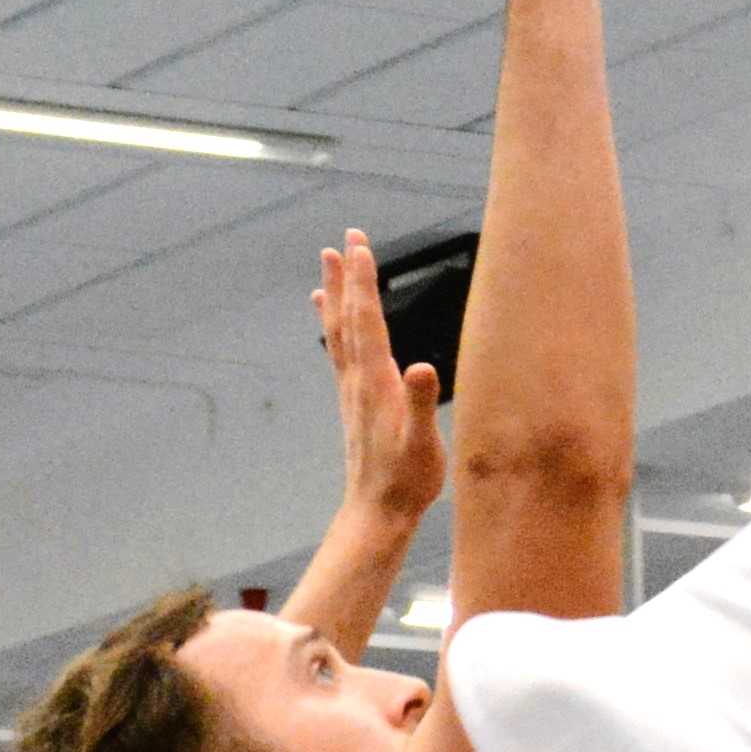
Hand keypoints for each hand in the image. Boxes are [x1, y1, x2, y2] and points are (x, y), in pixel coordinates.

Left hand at [314, 232, 444, 527]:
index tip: (358, 245)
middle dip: (346, 278)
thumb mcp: (422, 444)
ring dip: (336, 296)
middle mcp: (357, 380)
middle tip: (342, 240)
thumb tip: (421, 367)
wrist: (377, 511)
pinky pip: (339, 351)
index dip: (364, 282)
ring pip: (339, 332)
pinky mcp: (354, 401)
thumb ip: (420, 404)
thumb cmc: (406, 480)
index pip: (367, 321)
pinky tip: (331, 320)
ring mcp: (352, 390)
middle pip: (347, 318)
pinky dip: (334, 326)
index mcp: (375, 382)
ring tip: (328, 266)